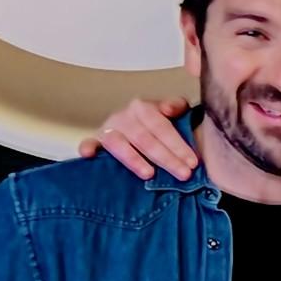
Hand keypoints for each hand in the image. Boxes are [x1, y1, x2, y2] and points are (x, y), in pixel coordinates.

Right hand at [74, 97, 197, 180]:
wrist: (137, 125)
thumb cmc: (159, 121)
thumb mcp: (173, 111)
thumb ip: (177, 106)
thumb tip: (168, 109)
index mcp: (143, 107)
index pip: (162, 127)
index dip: (178, 145)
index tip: (193, 162)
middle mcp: (123, 116)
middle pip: (144, 138)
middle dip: (166, 158)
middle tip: (183, 174)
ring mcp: (108, 128)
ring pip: (118, 143)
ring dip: (134, 159)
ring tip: (149, 174)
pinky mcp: (96, 140)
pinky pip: (89, 142)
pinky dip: (87, 147)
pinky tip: (89, 155)